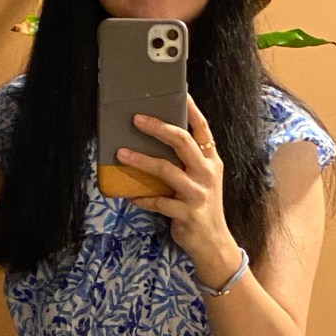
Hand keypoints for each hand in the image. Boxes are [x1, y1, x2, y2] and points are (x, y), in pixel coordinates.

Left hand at [118, 96, 240, 277]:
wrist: (214, 243)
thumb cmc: (202, 207)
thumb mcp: (202, 181)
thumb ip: (187, 163)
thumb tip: (156, 142)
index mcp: (211, 161)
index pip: (203, 129)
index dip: (191, 109)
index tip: (180, 92)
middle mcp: (206, 173)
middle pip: (183, 142)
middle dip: (158, 128)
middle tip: (137, 118)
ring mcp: (197, 193)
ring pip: (166, 170)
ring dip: (141, 160)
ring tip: (121, 154)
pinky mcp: (186, 213)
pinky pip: (157, 201)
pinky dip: (141, 197)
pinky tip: (129, 195)